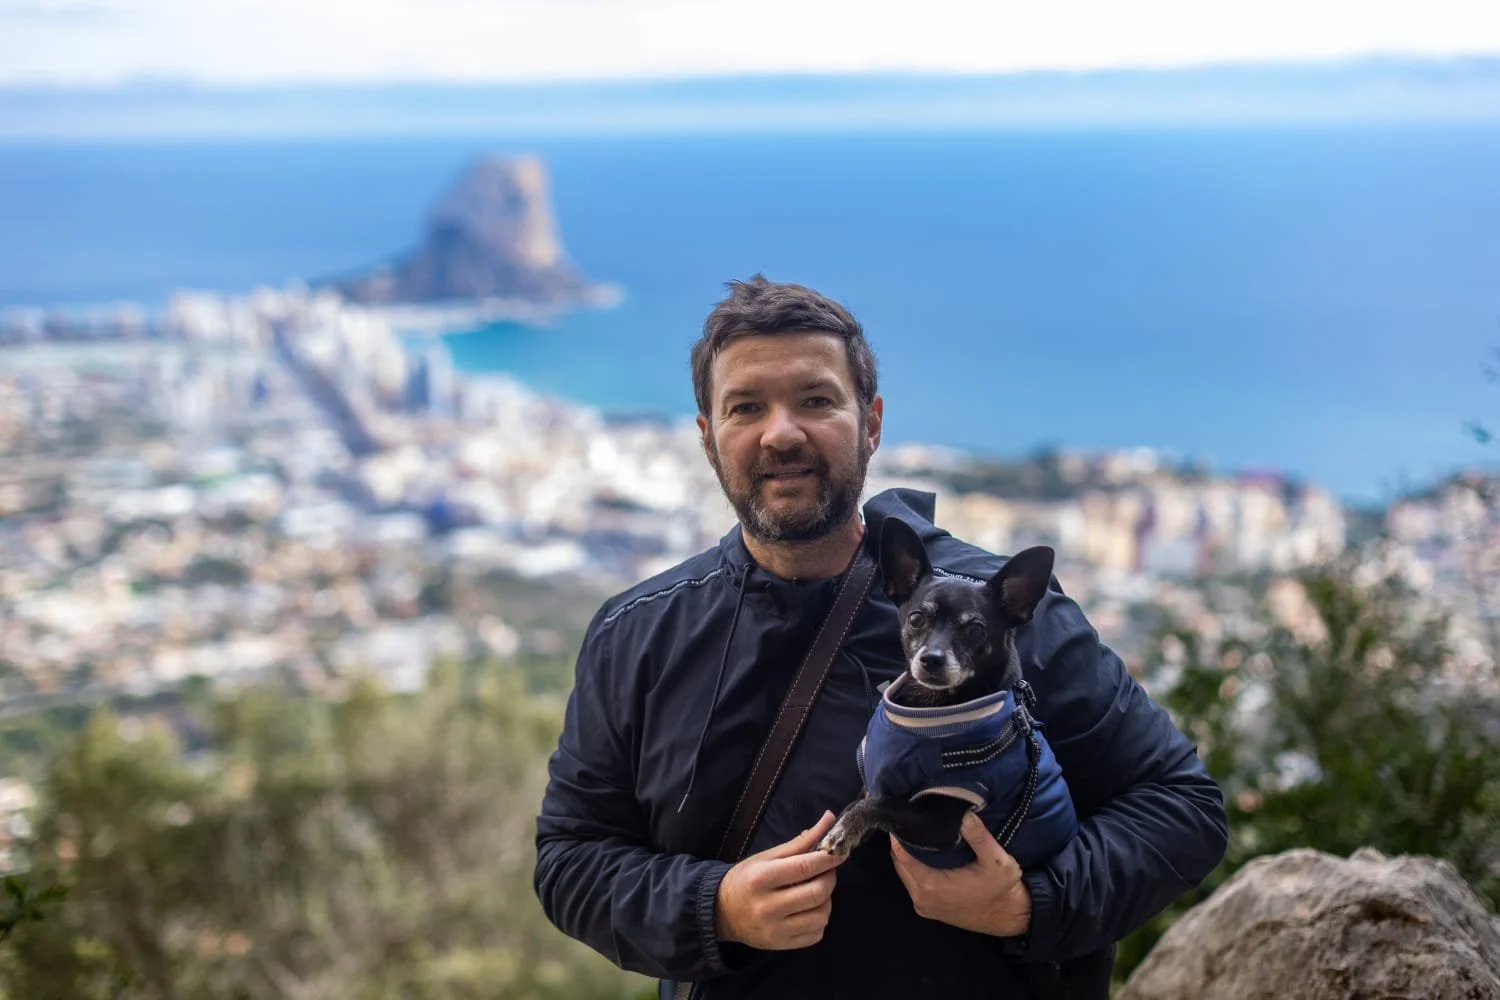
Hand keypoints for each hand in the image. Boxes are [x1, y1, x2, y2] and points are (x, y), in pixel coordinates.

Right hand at [715, 810, 848, 949]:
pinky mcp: (782, 946)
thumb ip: (800, 842)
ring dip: (826, 900)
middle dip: (829, 878)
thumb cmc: (746, 878)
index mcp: (761, 878)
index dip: (828, 859)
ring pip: (821, 916)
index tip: (840, 852)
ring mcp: (775, 930)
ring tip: (816, 891)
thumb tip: (829, 819)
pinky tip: (808, 910)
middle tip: (826, 870)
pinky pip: (816, 934)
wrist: (721, 912)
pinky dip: (820, 919)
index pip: (804, 868)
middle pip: (817, 893)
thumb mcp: (767, 857)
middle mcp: (768, 907)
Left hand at [890, 812, 1030, 937]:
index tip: (904, 814)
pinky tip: (924, 855)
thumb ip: (978, 835)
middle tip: (912, 820)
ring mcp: (924, 906)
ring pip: (904, 874)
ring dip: (906, 856)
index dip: (899, 833)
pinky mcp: (929, 910)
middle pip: (898, 863)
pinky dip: (913, 870)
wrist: (1012, 918)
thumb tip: (963, 813)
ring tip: (917, 834)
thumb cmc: (1003, 889)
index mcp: (932, 885)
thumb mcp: (996, 859)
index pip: (900, 854)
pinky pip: (912, 884)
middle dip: (901, 842)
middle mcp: (922, 898)